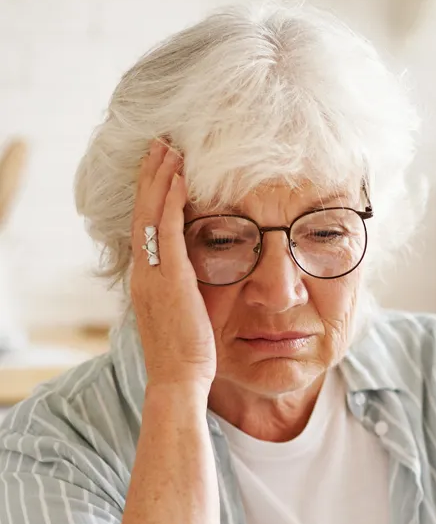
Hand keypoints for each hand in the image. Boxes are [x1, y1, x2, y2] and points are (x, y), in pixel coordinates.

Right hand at [130, 141, 215, 393]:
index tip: (160, 168)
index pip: (145, 227)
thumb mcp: (184, 314)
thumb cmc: (186, 354)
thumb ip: (188, 290)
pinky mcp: (170, 279)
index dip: (150, 195)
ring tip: (169, 148)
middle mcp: (144, 273)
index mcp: (146, 280)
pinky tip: (181, 179)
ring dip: (161, 178)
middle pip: (142, 212)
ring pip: (151, 214)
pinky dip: (171, 202)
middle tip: (160, 143)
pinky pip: (167, 231)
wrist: (179, 380)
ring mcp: (153, 275)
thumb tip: (204, 273)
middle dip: (151, 176)